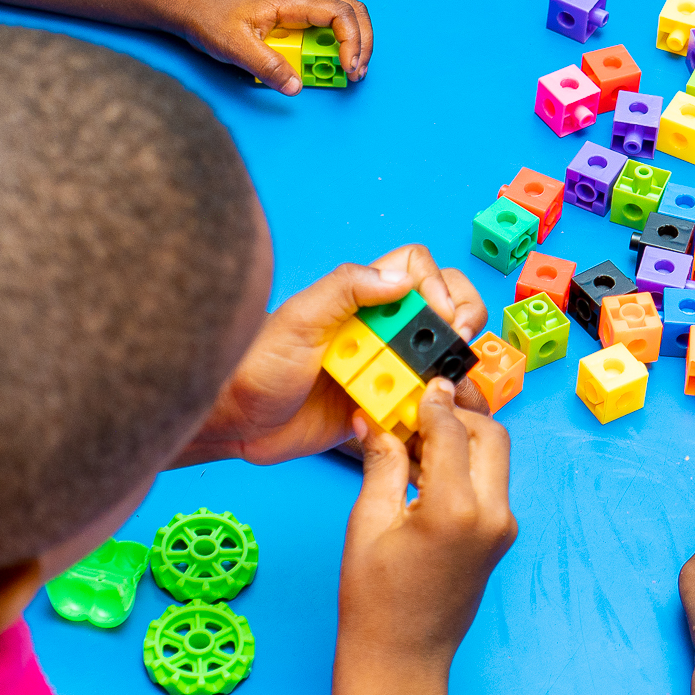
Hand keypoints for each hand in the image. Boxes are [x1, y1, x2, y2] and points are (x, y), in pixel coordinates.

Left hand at [179, 0, 374, 95]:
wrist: (196, 10)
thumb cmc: (213, 20)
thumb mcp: (235, 46)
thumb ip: (267, 66)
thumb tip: (296, 87)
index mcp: (294, 0)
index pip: (341, 13)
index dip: (353, 41)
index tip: (348, 68)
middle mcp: (304, 1)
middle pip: (353, 12)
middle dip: (363, 43)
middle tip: (357, 73)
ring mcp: (302, 10)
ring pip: (345, 20)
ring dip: (353, 45)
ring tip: (348, 73)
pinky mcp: (297, 22)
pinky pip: (327, 32)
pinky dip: (336, 49)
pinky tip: (328, 67)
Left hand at [183, 247, 487, 465]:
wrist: (234, 423)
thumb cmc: (254, 363)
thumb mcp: (299, 319)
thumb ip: (346, 288)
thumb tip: (401, 277)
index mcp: (362, 299)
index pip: (419, 271)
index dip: (438, 288)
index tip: (439, 317)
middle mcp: (380, 330)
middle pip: (444, 314)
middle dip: (460, 331)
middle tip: (453, 354)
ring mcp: (383, 369)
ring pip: (441, 364)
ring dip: (449, 378)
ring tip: (444, 395)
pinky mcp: (381, 408)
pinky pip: (423, 407)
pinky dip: (434, 415)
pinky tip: (426, 422)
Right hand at [337, 378, 516, 672]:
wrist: (401, 660)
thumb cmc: (376, 602)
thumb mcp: (368, 522)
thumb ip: (382, 462)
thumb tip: (377, 417)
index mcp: (456, 509)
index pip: (452, 429)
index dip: (431, 400)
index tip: (415, 383)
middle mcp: (492, 515)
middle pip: (490, 434)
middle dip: (457, 413)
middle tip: (419, 406)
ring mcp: (503, 528)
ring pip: (495, 457)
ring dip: (463, 437)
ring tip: (418, 436)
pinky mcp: (500, 537)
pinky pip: (490, 483)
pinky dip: (466, 464)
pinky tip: (428, 467)